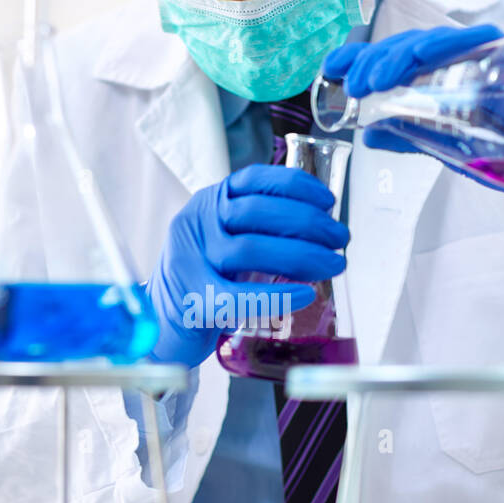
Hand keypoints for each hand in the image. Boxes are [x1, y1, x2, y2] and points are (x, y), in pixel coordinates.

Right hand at [148, 165, 348, 365]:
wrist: (162, 322)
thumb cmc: (205, 279)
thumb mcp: (226, 240)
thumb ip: (260, 229)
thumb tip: (321, 228)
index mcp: (208, 203)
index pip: (253, 179)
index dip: (295, 185)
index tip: (327, 201)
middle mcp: (197, 225)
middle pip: (257, 213)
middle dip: (309, 223)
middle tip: (341, 239)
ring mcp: (191, 261)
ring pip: (251, 250)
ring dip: (302, 255)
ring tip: (333, 264)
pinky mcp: (193, 300)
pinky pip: (239, 295)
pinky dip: (277, 295)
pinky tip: (304, 295)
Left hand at [323, 25, 503, 202]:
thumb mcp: (453, 148)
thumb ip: (413, 135)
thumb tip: (367, 131)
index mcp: (445, 77)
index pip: (396, 59)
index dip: (363, 57)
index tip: (332, 68)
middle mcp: (464, 59)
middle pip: (413, 46)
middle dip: (379, 60)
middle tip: (355, 82)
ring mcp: (492, 54)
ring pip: (441, 40)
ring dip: (408, 53)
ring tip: (379, 75)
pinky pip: (486, 40)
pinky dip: (457, 44)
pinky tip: (432, 52)